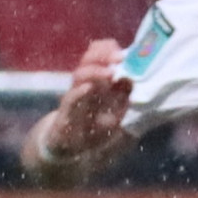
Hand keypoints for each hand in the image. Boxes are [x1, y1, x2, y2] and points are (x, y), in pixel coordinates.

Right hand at [24, 46, 134, 179]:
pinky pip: (70, 98)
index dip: (107, 49)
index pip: (97, 56)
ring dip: (95, 71)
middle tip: (119, 58)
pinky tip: (89, 87)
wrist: (69, 148)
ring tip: (110, 73)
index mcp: (96, 80)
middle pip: (88, 61)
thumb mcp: (115, 113)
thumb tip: (131, 79)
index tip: (121, 51)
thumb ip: (123, 97)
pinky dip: (79, 91)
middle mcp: (84, 84)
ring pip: (79, 76)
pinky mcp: (65, 113)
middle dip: (103, 55)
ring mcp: (74, 97)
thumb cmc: (93, 128)